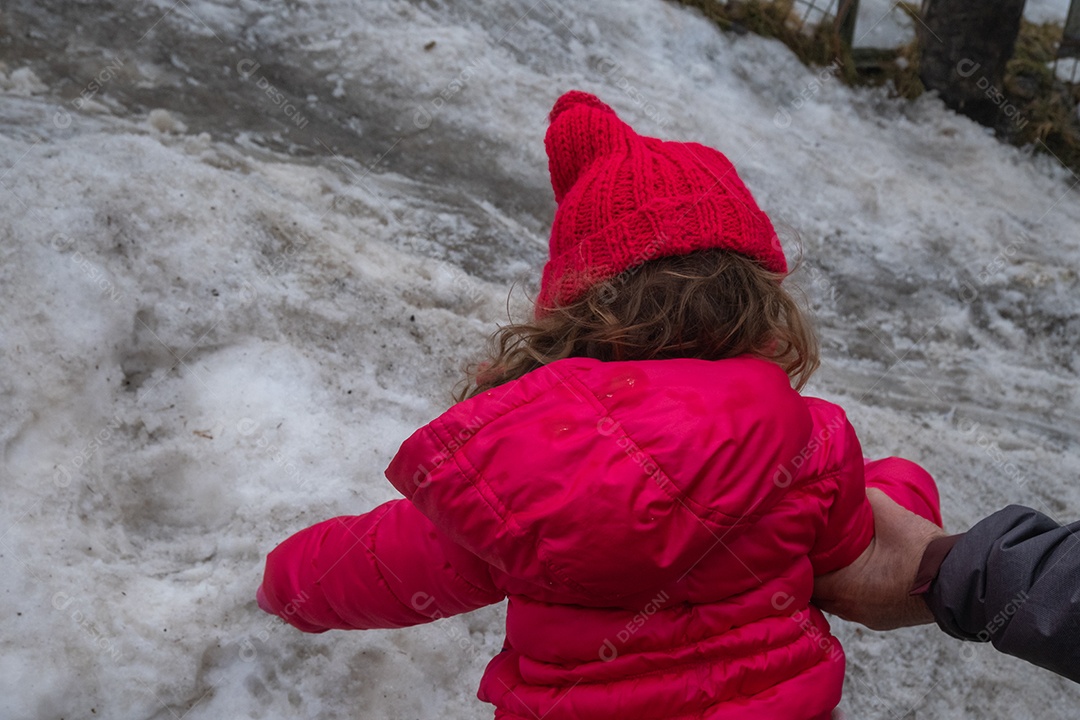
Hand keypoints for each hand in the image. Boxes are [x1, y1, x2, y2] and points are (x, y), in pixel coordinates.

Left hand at [813, 488, 947, 629]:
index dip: (799, 559)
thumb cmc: (924, 552)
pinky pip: (855, 605)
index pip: (804, 578)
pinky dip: (850, 590)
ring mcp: (867, 618)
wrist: (961, 581)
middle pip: (817, 591)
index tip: (798, 542)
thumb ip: (867, 498)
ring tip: (831, 557)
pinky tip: (853, 572)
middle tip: (812, 547)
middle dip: (814, 570)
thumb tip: (852, 484)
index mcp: (845, 588)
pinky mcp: (882, 620)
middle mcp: (851, 609)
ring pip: (835, 600)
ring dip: (832, 581)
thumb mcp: (892, 516)